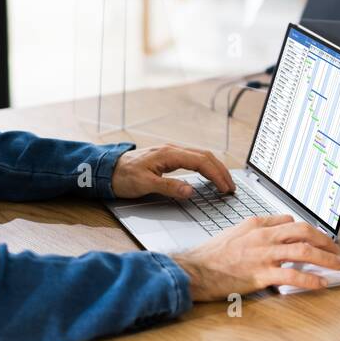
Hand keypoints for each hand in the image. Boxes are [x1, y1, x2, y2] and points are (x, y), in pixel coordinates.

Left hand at [110, 143, 234, 199]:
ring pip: (201, 156)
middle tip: (231, 187)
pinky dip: (206, 167)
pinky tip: (209, 175)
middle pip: (205, 156)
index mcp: (169, 154)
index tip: (225, 188)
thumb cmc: (123, 176)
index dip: (216, 175)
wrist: (108, 170)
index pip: (201, 162)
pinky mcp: (169, 158)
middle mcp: (173, 150)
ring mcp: (171, 153)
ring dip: (215, 168)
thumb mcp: (144, 184)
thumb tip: (190, 190)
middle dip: (221, 171)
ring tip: (224, 183)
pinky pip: (194, 159)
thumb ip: (169, 187)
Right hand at [174, 214, 339, 299]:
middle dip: (324, 240)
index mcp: (256, 224)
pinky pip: (292, 275)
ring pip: (302, 250)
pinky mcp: (260, 274)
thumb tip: (279, 224)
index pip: (290, 221)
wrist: (193, 270)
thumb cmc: (211, 254)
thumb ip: (257, 227)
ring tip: (337, 265)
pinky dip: (310, 279)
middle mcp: (262, 236)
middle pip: (303, 231)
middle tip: (336, 249)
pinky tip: (320, 283)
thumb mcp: (235, 231)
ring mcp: (263, 255)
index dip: (309, 230)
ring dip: (325, 258)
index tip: (318, 238)